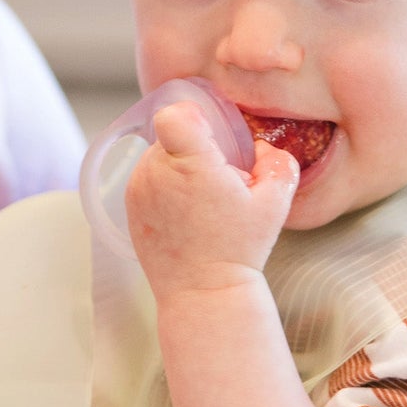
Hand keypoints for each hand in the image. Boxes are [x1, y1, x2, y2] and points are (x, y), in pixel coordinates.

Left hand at [124, 101, 297, 297]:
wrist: (202, 291)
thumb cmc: (239, 249)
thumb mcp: (274, 204)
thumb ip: (277, 163)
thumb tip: (260, 145)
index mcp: (191, 166)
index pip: (175, 115)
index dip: (194, 117)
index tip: (210, 137)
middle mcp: (157, 173)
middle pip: (173, 135)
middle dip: (195, 149)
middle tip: (216, 182)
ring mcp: (139, 188)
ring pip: (159, 154)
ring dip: (179, 167)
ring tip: (201, 201)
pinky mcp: (129, 204)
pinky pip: (148, 175)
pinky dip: (165, 184)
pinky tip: (185, 212)